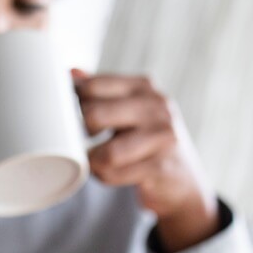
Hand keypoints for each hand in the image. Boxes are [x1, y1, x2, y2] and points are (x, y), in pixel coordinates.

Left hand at [72, 69, 219, 252]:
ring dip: (93, 161)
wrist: (182, 180)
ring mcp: (161, 136)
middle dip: (80, 133)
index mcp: (143, 86)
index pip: (93, 86)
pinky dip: (105, 176)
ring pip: (106, 152)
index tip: (71, 118)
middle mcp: (155, 106)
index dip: (72, 104)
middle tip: (85, 142)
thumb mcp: (129, 110)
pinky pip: (114, 173)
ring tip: (96, 161)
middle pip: (94, 114)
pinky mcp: (160, 167)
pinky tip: (110, 173)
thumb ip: (102, 92)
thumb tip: (70, 73)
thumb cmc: (146, 142)